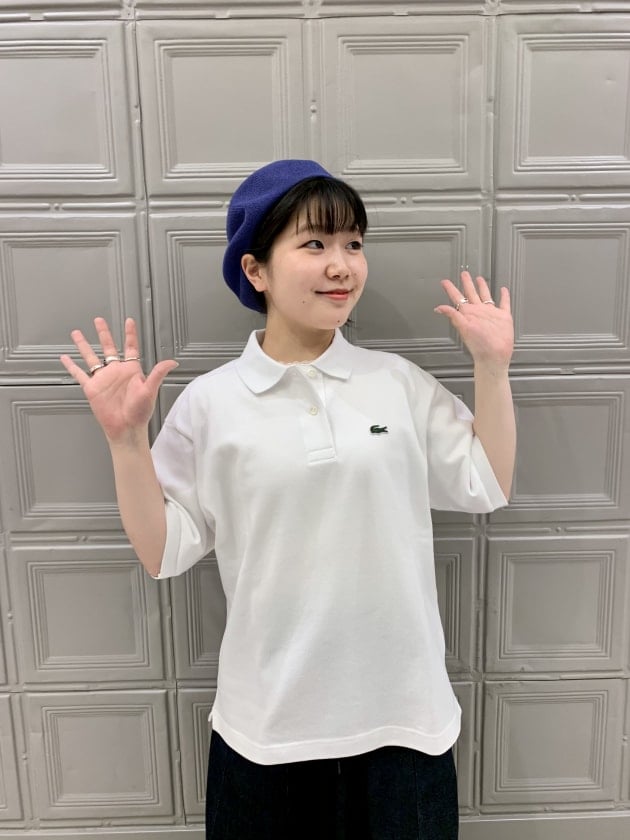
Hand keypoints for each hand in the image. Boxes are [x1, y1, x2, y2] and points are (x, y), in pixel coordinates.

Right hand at [60, 317, 177, 445]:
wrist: (126, 428)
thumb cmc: (140, 412)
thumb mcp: (150, 390)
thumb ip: (158, 373)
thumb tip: (172, 362)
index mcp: (131, 370)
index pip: (130, 347)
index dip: (130, 334)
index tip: (129, 321)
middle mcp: (116, 372)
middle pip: (108, 347)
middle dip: (104, 333)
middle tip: (99, 320)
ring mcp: (103, 378)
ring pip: (91, 357)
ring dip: (84, 345)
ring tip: (77, 333)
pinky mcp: (92, 388)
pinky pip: (79, 374)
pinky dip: (71, 366)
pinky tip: (65, 357)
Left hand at [434, 272, 513, 371]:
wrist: (495, 355)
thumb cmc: (479, 345)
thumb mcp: (463, 328)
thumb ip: (452, 316)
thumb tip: (439, 308)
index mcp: (468, 313)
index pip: (457, 298)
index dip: (450, 289)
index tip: (445, 282)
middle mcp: (479, 311)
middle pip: (471, 293)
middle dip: (467, 283)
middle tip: (464, 273)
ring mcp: (491, 314)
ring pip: (486, 296)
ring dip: (483, 287)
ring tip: (479, 279)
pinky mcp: (503, 317)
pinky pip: (504, 303)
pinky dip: (504, 296)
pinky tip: (503, 290)